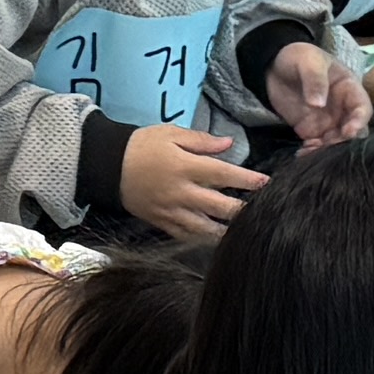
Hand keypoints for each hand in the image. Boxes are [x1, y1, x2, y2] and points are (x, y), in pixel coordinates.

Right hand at [115, 122, 265, 238]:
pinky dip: (204, 239)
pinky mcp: (162, 222)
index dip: (248, 180)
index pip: (224, 174)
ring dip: (227, 230)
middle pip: (221, 206)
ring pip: (207, 227)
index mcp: (185, 167)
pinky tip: (217, 238)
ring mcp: (172, 211)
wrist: (107, 166)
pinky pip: (187, 236)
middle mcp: (182, 192)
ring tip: (245, 230)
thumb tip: (229, 144)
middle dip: (244, 210)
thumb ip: (201, 140)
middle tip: (263, 210)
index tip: (266, 183)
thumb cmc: (141, 146)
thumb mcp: (170, 133)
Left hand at [266, 40, 369, 149]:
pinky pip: (318, 145)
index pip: (362, 109)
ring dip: (327, 149)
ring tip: (310, 149)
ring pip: (336, 141)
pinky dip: (313, 151)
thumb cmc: (299, 57)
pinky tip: (302, 152)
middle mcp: (343, 109)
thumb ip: (315, 80)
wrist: (273, 66)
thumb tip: (318, 104)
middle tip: (327, 143)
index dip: (359, 121)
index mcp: (349, 89)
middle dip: (343, 140)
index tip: (349, 131)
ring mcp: (328, 121)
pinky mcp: (312, 130)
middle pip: (352, 130)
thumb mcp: (308, 61)